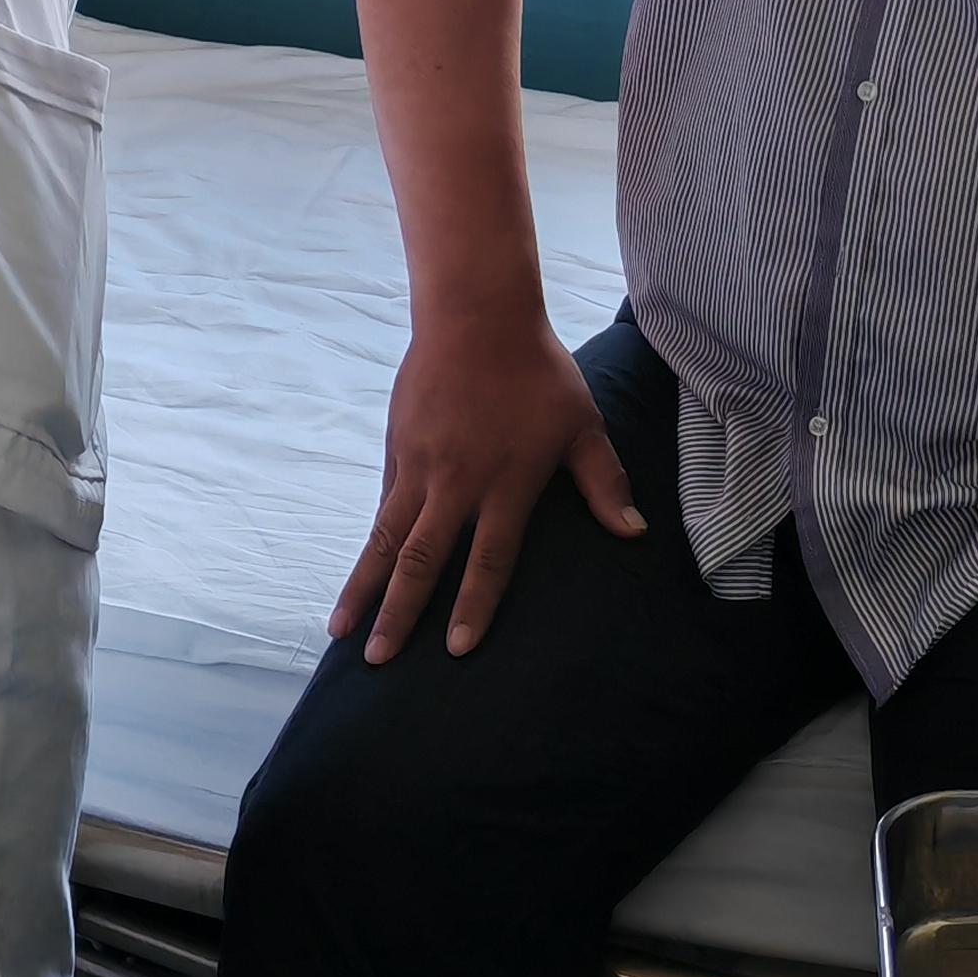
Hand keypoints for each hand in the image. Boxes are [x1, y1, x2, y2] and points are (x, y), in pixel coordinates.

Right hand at [331, 308, 644, 661]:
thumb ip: (604, 482)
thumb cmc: (538, 371)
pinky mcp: (397, 449)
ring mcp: (419, 467)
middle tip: (379, 661)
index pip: (488, 560)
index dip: (473, 607)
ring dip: (363, 587)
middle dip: (399, 614)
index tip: (457, 651)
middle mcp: (456, 484)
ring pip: (385, 538)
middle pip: (421, 560)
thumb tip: (634, 531)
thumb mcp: (581, 425)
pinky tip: (361, 572)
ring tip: (343, 630)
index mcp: (505, 485)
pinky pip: (383, 504)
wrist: (476, 315)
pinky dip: (371, 541)